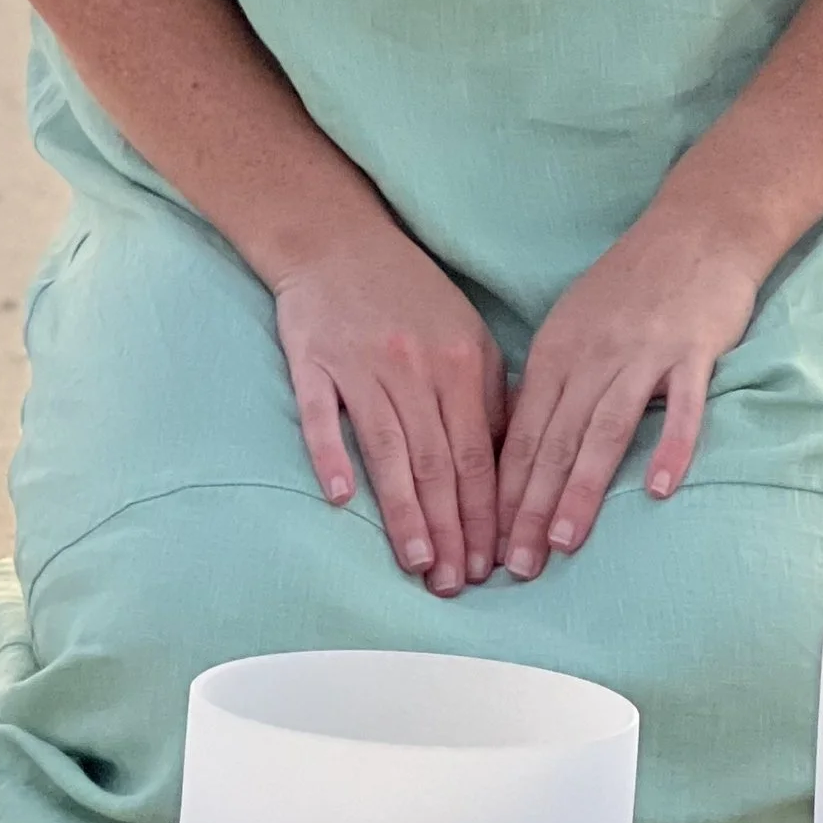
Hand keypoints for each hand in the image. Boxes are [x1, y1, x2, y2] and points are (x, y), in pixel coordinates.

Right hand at [272, 227, 506, 595]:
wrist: (336, 237)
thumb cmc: (408, 290)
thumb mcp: (467, 330)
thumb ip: (490, 393)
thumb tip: (510, 461)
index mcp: (461, 362)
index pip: (479, 454)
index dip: (487, 513)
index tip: (496, 564)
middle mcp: (415, 368)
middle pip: (438, 462)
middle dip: (453, 529)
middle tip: (459, 585)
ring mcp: (362, 366)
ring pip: (389, 452)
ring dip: (406, 513)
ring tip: (419, 564)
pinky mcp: (312, 362)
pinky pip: (321, 416)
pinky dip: (331, 455)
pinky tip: (341, 499)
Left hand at [495, 209, 763, 580]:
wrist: (696, 228)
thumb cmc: (632, 283)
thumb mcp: (574, 325)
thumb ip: (551, 383)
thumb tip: (518, 445)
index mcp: (556, 351)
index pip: (521, 434)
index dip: (503, 493)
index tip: (489, 544)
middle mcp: (591, 355)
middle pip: (554, 441)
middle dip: (531, 508)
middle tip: (516, 566)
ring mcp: (643, 353)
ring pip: (604, 430)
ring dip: (581, 489)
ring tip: (564, 543)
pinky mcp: (693, 350)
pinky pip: (681, 406)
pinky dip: (669, 447)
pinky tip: (657, 489)